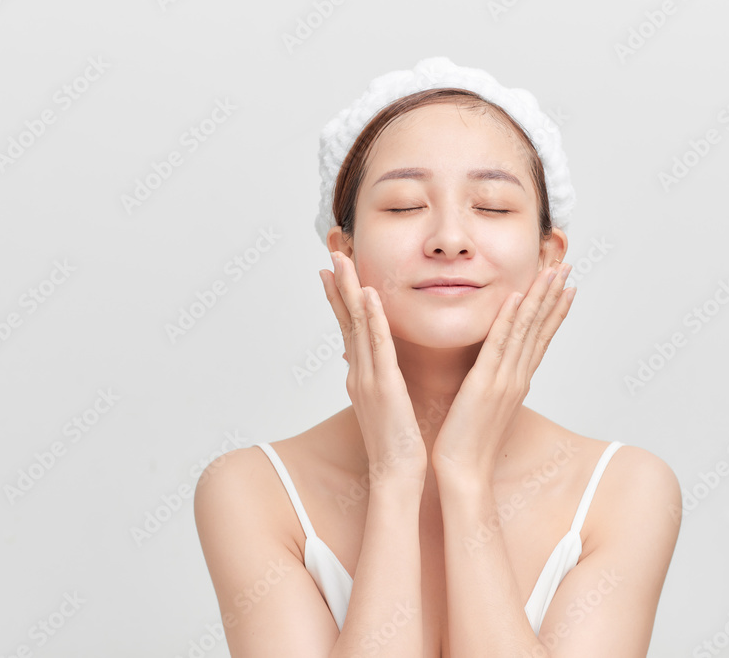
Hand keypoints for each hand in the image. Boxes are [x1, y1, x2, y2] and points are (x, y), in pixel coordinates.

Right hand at [319, 251, 426, 483]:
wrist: (397, 475)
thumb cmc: (397, 443)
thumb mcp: (385, 406)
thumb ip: (382, 382)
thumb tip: (381, 368)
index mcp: (362, 376)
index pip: (349, 329)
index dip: (340, 299)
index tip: (332, 272)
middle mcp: (358, 373)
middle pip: (345, 321)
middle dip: (338, 286)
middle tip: (331, 254)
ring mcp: (368, 378)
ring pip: (356, 326)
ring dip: (349, 291)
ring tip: (342, 262)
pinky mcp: (384, 386)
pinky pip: (377, 346)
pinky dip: (372, 319)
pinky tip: (369, 296)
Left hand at [431, 262, 576, 482]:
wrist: (464, 473)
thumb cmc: (469, 444)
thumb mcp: (487, 408)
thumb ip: (494, 386)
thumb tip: (497, 375)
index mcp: (517, 382)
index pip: (540, 339)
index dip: (554, 312)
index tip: (567, 288)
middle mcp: (517, 377)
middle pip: (540, 329)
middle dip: (554, 295)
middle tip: (567, 267)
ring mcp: (504, 380)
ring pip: (526, 331)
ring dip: (539, 298)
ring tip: (552, 272)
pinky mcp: (484, 384)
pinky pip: (498, 345)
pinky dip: (508, 320)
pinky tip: (515, 298)